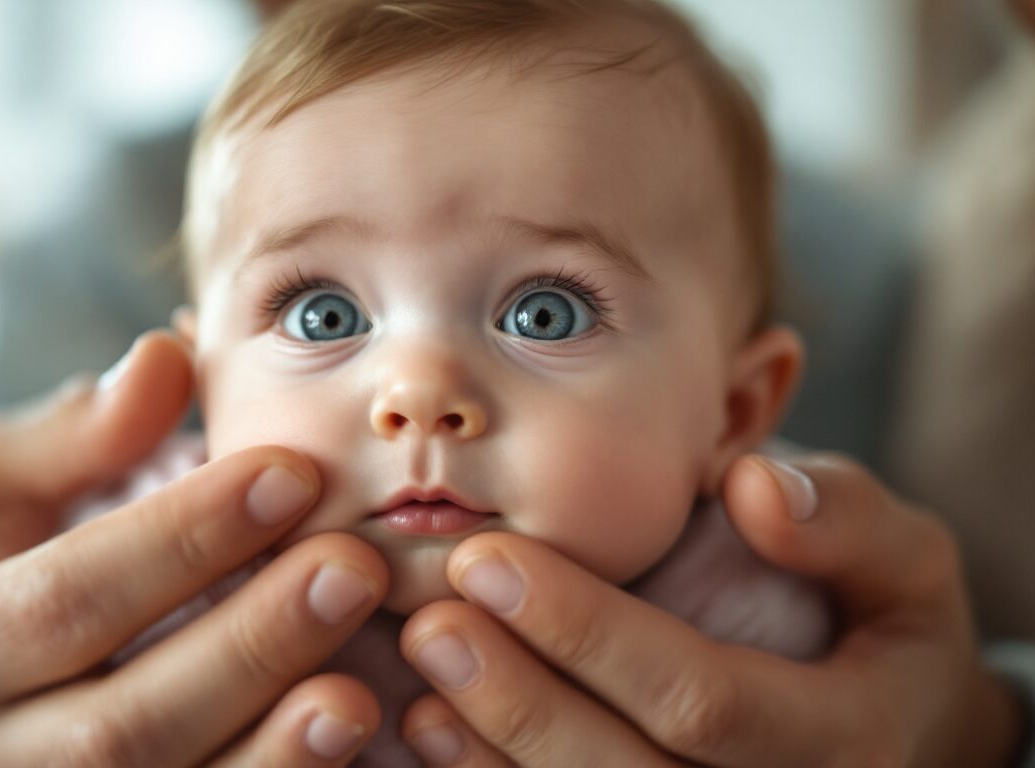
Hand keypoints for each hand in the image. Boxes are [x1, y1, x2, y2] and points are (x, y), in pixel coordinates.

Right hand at [0, 332, 387, 767]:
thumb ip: (77, 433)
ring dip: (268, 753)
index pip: (66, 598)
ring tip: (360, 690)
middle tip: (353, 569)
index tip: (291, 474)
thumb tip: (167, 356)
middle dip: (245, 648)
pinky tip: (341, 749)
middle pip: (117, 727)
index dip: (184, 540)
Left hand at [396, 453, 1022, 766]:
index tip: (489, 561)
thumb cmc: (889, 628)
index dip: (588, 634)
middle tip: (432, 622)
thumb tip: (752, 488)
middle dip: (523, 702)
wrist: (905, 737)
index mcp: (847, 739)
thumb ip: (846, 521)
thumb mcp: (905, 561)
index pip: (702, 700)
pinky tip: (439, 742)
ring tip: (419, 689)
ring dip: (497, 760)